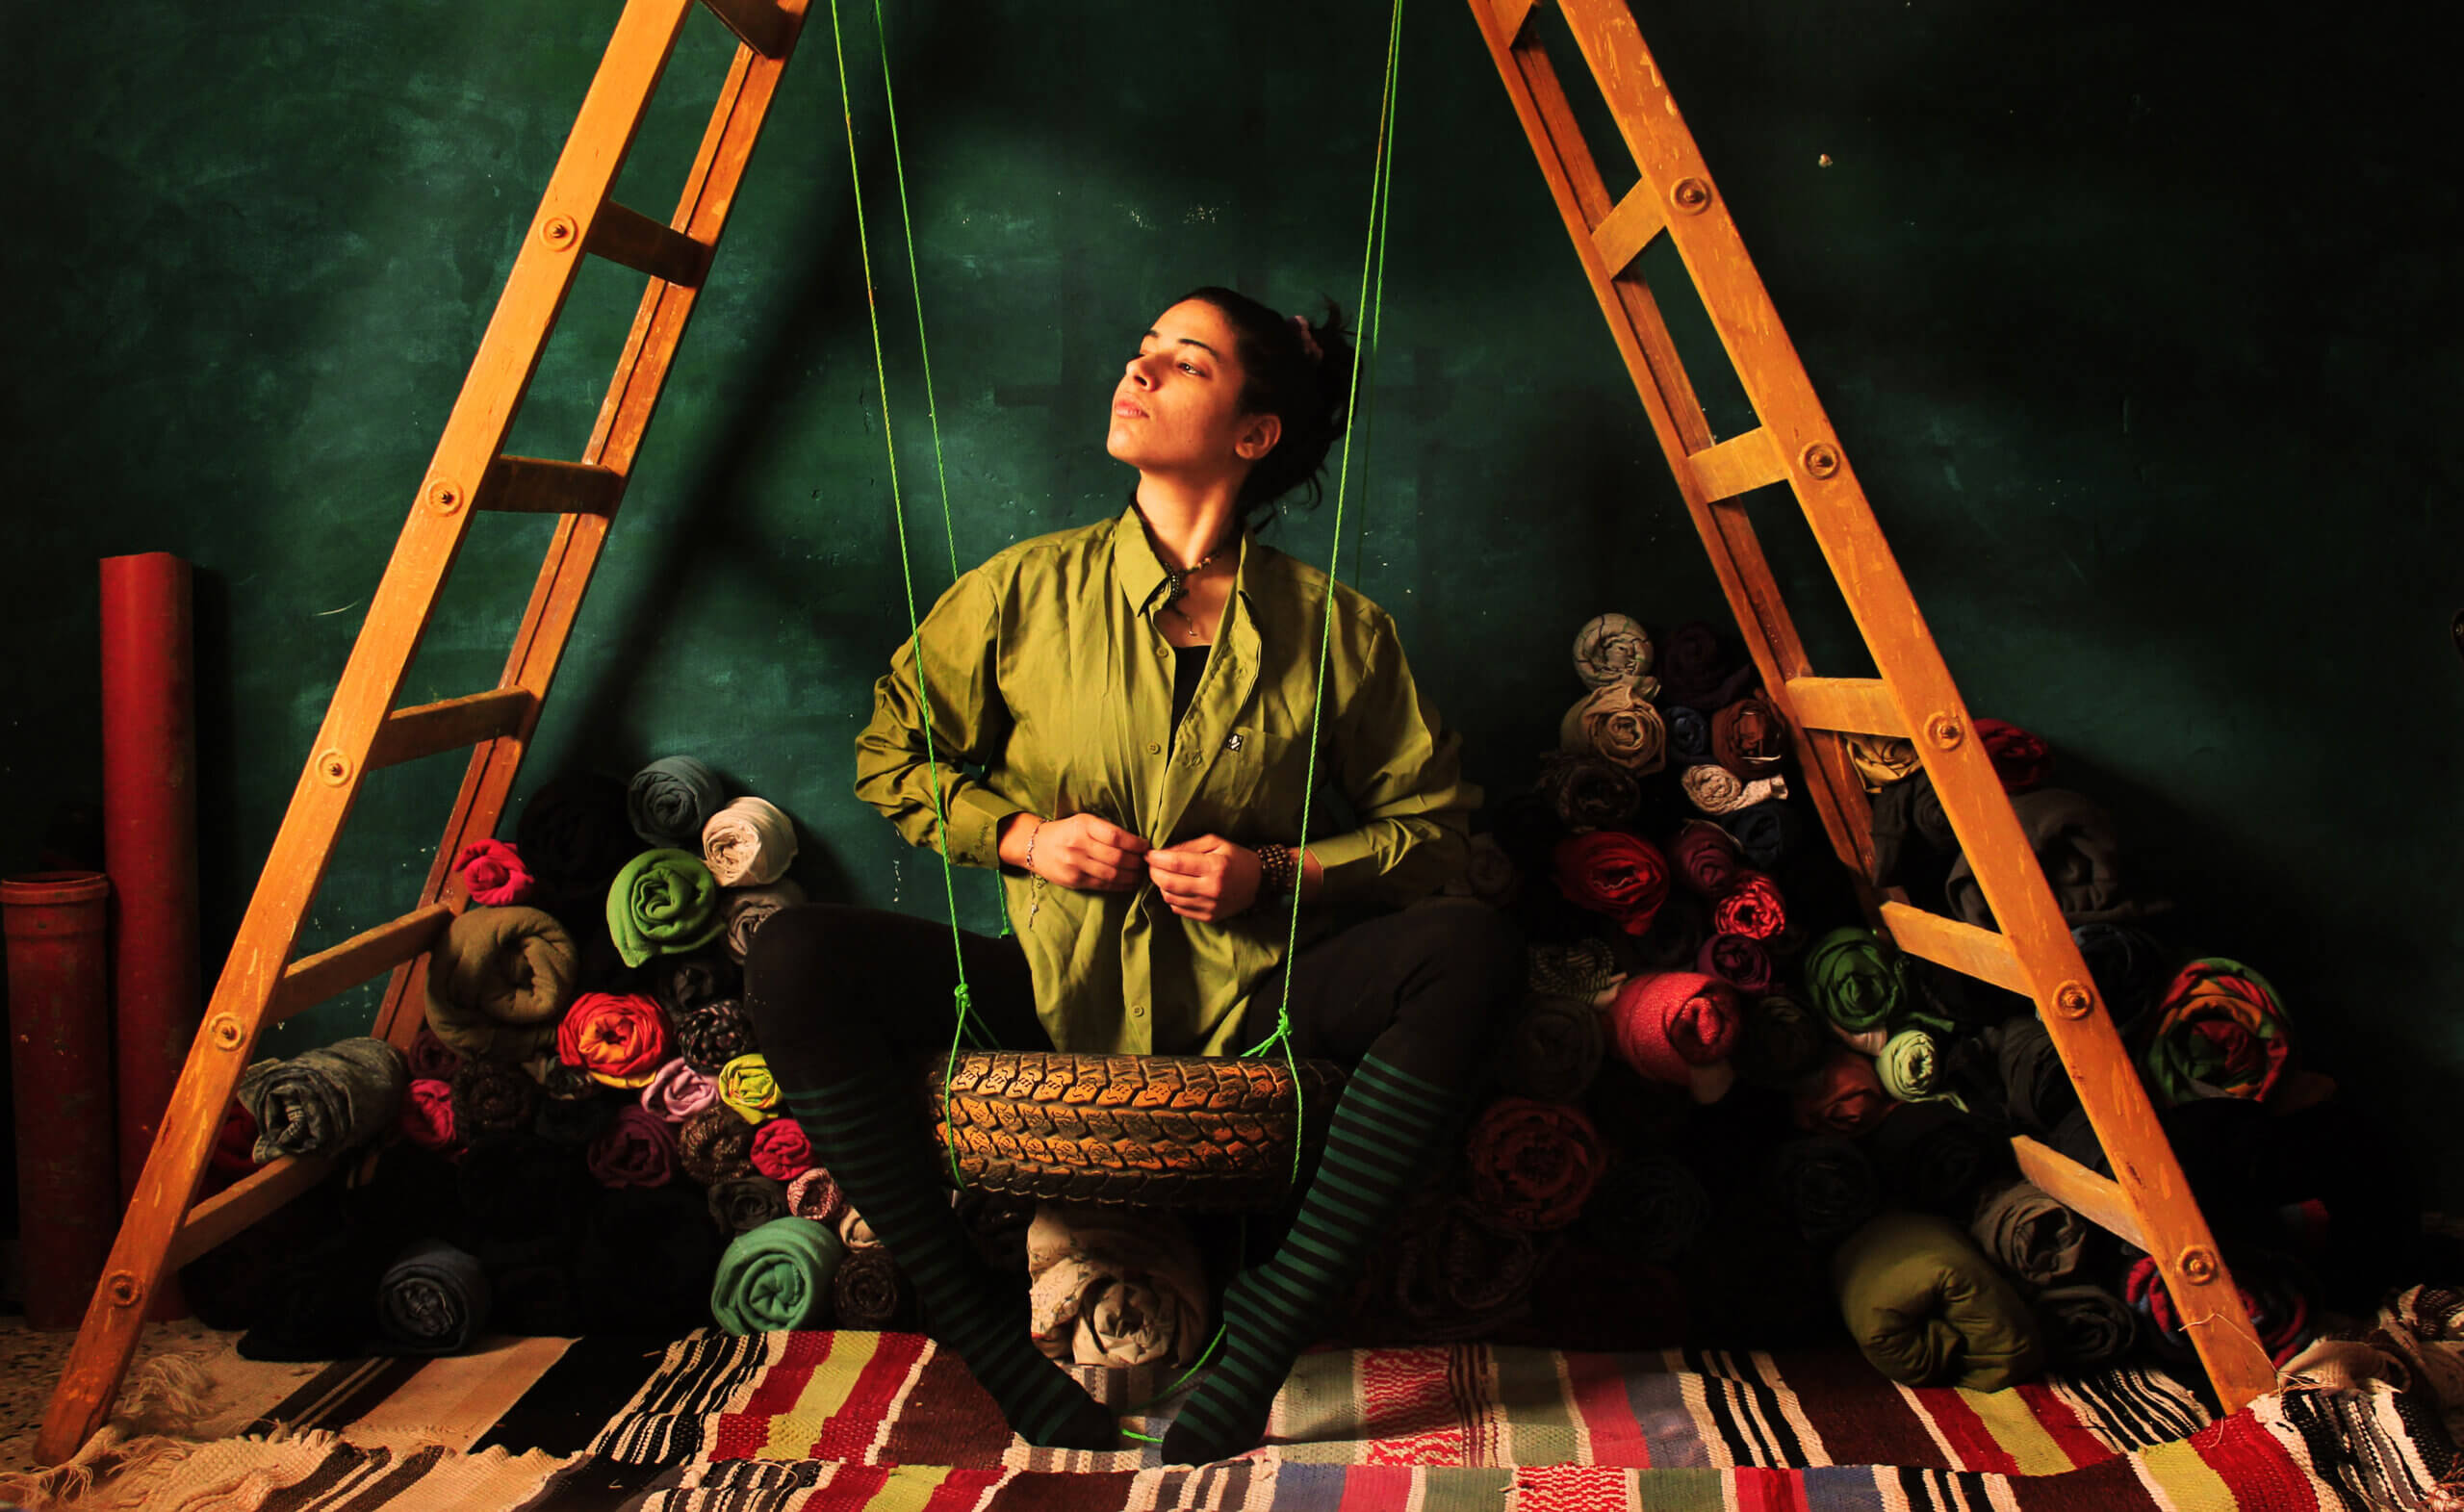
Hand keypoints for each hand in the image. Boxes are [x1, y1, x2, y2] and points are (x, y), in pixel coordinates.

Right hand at [1010, 812, 1148, 890]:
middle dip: (1137, 862)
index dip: (1136, 844)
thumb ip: (1106, 830)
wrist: (1036, 846)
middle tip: (1147, 862)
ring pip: (1112, 874)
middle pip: (1117, 857)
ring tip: (1141, 874)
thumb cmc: (1067, 832)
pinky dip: (1121, 885)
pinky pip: (1103, 885)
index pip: (1116, 836)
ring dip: (1132, 876)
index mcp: (1084, 825)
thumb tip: (1138, 842)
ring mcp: (1075, 865)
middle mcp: (1079, 845)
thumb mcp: (1084, 821)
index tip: (1146, 846)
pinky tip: (1130, 883)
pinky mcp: (1074, 880)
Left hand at [1146, 834, 1260, 921]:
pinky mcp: (1209, 917)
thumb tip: (1163, 853)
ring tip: (1163, 876)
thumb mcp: (1216, 842)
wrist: (1259, 882)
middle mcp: (1212, 889)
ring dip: (1161, 886)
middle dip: (1154, 872)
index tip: (1148, 854)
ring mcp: (1210, 906)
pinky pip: (1179, 909)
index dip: (1157, 859)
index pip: (1176, 864)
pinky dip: (1171, 898)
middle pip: (1169, 883)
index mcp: (1215, 866)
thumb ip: (1189, 846)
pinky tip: (1176, 889)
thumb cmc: (1236, 858)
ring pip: (1171, 898)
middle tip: (1151, 865)